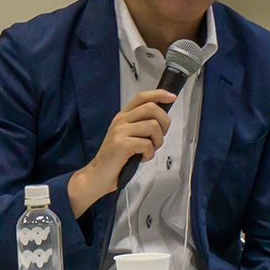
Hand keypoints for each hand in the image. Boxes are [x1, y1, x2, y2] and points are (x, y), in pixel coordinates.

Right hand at [68, 89, 175, 217]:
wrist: (98, 175)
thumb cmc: (116, 157)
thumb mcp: (127, 135)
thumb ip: (141, 124)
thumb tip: (162, 118)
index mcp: (123, 116)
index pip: (142, 97)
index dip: (159, 94)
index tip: (172, 97)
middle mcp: (121, 120)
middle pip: (151, 108)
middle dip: (164, 122)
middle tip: (160, 136)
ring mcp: (120, 131)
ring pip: (153, 126)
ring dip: (158, 141)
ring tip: (150, 150)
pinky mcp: (121, 144)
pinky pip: (147, 144)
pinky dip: (150, 153)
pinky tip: (143, 158)